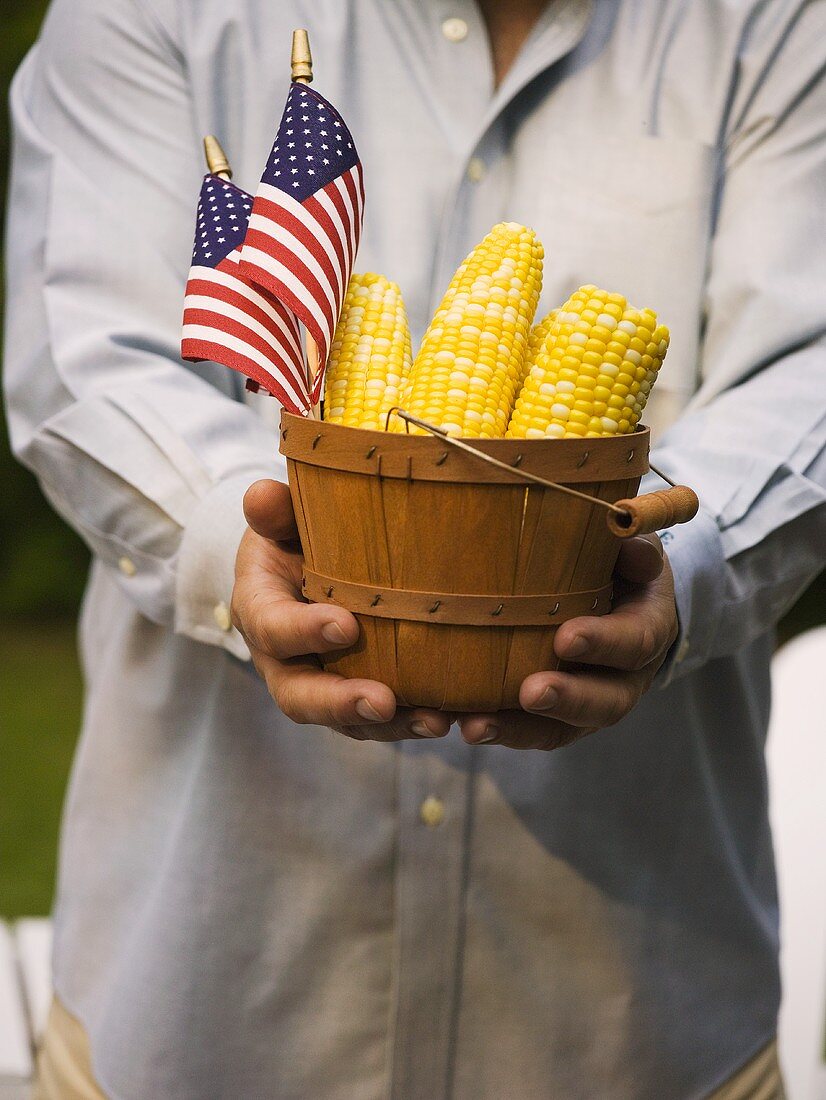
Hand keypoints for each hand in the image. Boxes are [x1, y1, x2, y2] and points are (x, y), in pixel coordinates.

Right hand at [231, 479, 450, 741]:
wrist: (305, 566)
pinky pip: (379, 721)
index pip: (272, 627)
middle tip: (383, 702)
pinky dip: (413, 722)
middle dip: (341, 703)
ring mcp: (319, 683)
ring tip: (435, 721)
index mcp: (260, 609)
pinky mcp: (354, 694)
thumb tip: (262, 495)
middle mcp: (283, 659)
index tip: (346, 626)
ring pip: (345, 719)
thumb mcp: (282, 518)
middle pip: (300, 695)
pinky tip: (453, 718)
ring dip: (390, 725)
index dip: (304, 631)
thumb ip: (276, 511)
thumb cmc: (296, 537)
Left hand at [458, 535, 677, 750]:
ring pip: (563, 728)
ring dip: (520, 729)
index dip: (604, 643)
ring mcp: (591, 700)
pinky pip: (531, 731)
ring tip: (478, 726)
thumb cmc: (615, 562)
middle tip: (530, 693)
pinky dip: (499, 731)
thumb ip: (631, 546)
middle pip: (607, 701)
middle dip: (567, 699)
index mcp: (648, 627)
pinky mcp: (557, 715)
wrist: (612, 592)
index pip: (636, 641)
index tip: (566, 638)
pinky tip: (464, 725)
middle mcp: (626, 675)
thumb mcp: (628, 544)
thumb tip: (634, 549)